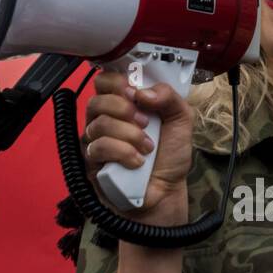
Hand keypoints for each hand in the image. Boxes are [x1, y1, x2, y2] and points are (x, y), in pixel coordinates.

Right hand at [83, 69, 191, 219]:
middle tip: (145, 122)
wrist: (166, 191)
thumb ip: (169, 97)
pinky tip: (137, 162)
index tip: (136, 94)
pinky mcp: (91, 162)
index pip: (105, 80)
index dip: (117, 83)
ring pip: (99, 124)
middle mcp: (105, 118)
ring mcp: (95, 140)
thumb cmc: (170, 155)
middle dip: (123, 109)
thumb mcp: (181, 121)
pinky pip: (98, 147)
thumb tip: (142, 92)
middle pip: (96, 100)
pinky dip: (123, 153)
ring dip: (129, 135)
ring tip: (147, 148)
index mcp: (124, 103)